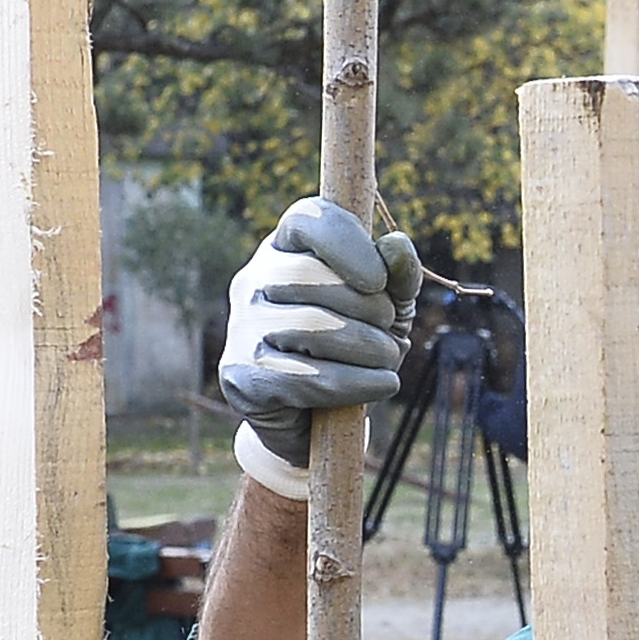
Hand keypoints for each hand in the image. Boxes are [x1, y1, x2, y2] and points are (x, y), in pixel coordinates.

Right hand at [218, 198, 420, 490]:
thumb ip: (398, 277)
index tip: (379, 280)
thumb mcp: (387, 310)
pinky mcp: (240, 375)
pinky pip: (307, 377)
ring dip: (370, 347)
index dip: (347, 242)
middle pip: (311, 276)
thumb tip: (397, 246)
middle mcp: (253, 281)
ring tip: (387, 359)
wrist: (315, 419)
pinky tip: (381, 385)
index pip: (308, 220)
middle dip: (370, 307)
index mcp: (286, 250)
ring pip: (312, 327)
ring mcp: (240, 328)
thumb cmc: (353, 350)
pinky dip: (358, 383)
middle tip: (390, 333)